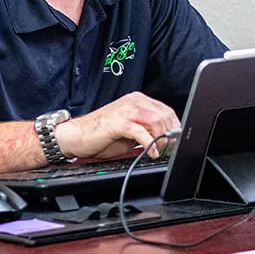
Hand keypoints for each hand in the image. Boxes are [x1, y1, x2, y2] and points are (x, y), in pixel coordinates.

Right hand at [54, 92, 179, 159]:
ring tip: (159, 151)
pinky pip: (141, 132)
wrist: (77, 135)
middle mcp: (134, 101)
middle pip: (164, 115)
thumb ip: (146, 129)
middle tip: (169, 149)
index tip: (177, 141)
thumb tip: (166, 139)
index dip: (175, 126)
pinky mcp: (119, 122)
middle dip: (170, 134)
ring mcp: (126, 110)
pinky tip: (150, 152)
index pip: (166, 110)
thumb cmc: (102, 134)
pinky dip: (150, 144)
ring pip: (156, 121)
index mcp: (138, 100)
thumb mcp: (130, 130)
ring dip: (162, 139)